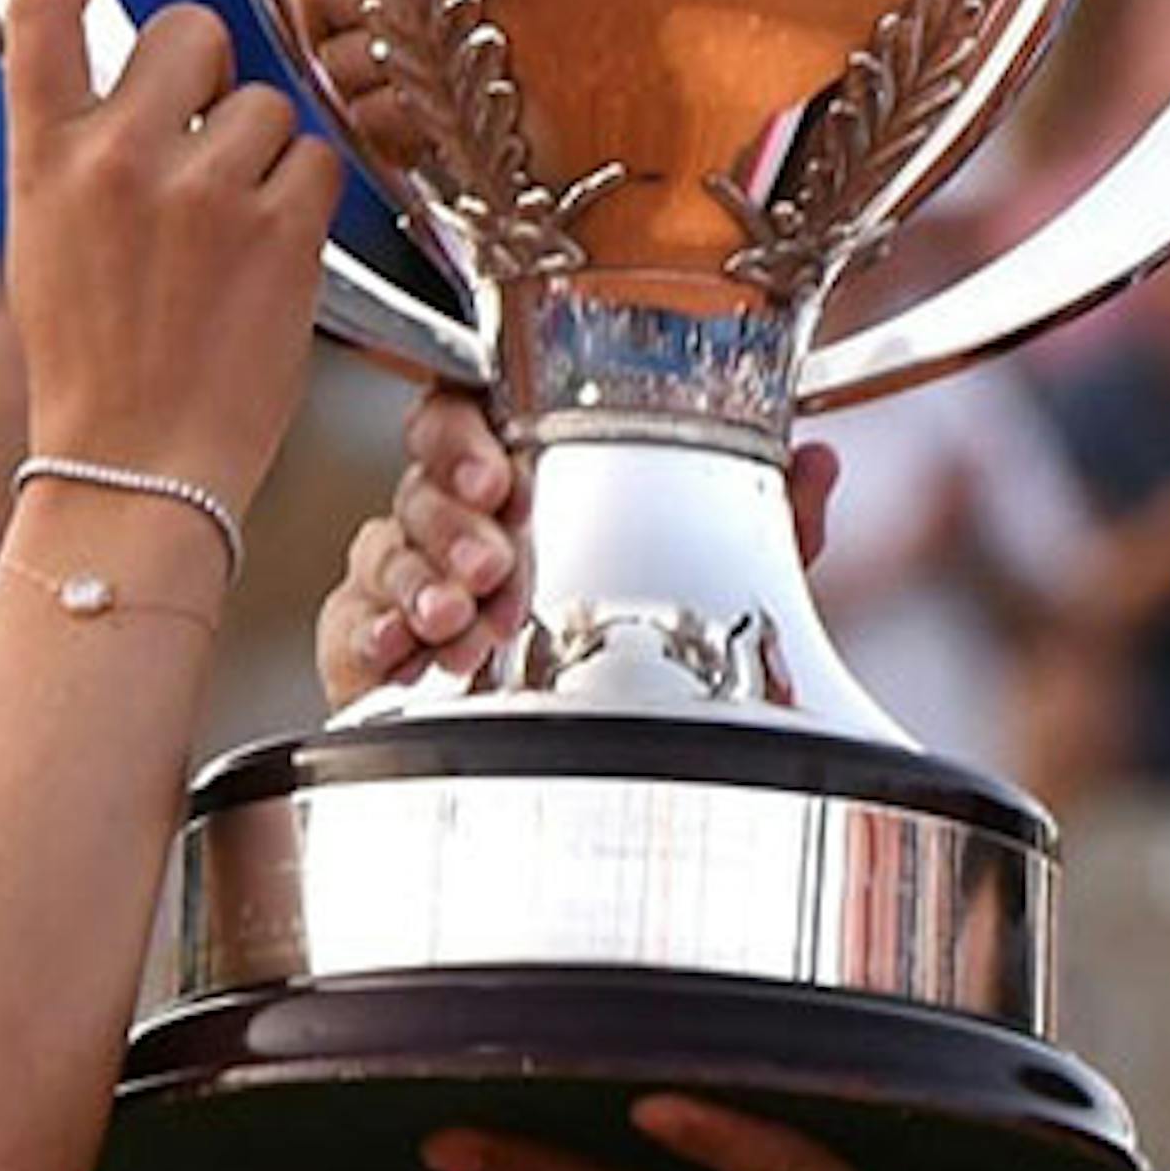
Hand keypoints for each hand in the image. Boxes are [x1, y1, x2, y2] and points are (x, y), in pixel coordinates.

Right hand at [2, 0, 335, 526]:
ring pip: (265, 101)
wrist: (136, 469)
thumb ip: (78, 144)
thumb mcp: (44, 236)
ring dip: (262, 152)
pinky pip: (316, 158)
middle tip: (199, 155)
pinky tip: (269, 256)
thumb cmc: (94, 360)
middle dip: (208, 78)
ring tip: (228, 236)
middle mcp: (117, 157)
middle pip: (190, 32)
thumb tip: (131, 74)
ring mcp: (202, 190)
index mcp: (43, 156)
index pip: (48, 3)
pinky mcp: (278, 228)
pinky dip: (304, 198)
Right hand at [312, 389, 840, 708]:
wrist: (579, 757)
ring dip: (423, 578)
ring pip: (389, 546)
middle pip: (423, 479)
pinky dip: (373, 629)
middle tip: (492, 554)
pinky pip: (351, 618)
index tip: (498, 475)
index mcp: (527, 474)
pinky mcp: (367, 636)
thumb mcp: (715, 579)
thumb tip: (818, 464)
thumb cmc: (624, 641)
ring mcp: (407, 572)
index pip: (473, 412)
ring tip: (461, 614)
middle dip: (452, 515)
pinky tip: (401, 645)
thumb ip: (766, 524)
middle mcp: (457, 514)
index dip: (469, 433)